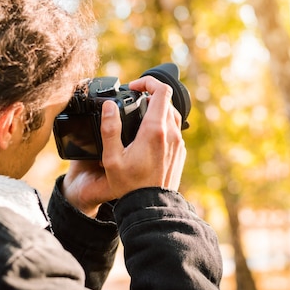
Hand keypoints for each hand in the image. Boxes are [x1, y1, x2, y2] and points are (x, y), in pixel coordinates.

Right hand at [61, 76, 185, 216]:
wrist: (150, 207)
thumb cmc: (129, 185)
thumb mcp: (112, 157)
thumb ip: (110, 128)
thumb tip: (109, 105)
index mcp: (155, 130)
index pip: (162, 90)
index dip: (148, 82)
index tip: (134, 87)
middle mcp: (171, 134)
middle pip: (166, 100)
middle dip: (150, 95)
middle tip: (133, 100)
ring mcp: (178, 143)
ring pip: (172, 115)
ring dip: (157, 110)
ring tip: (139, 116)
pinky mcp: (179, 153)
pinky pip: (173, 130)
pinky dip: (162, 124)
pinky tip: (146, 136)